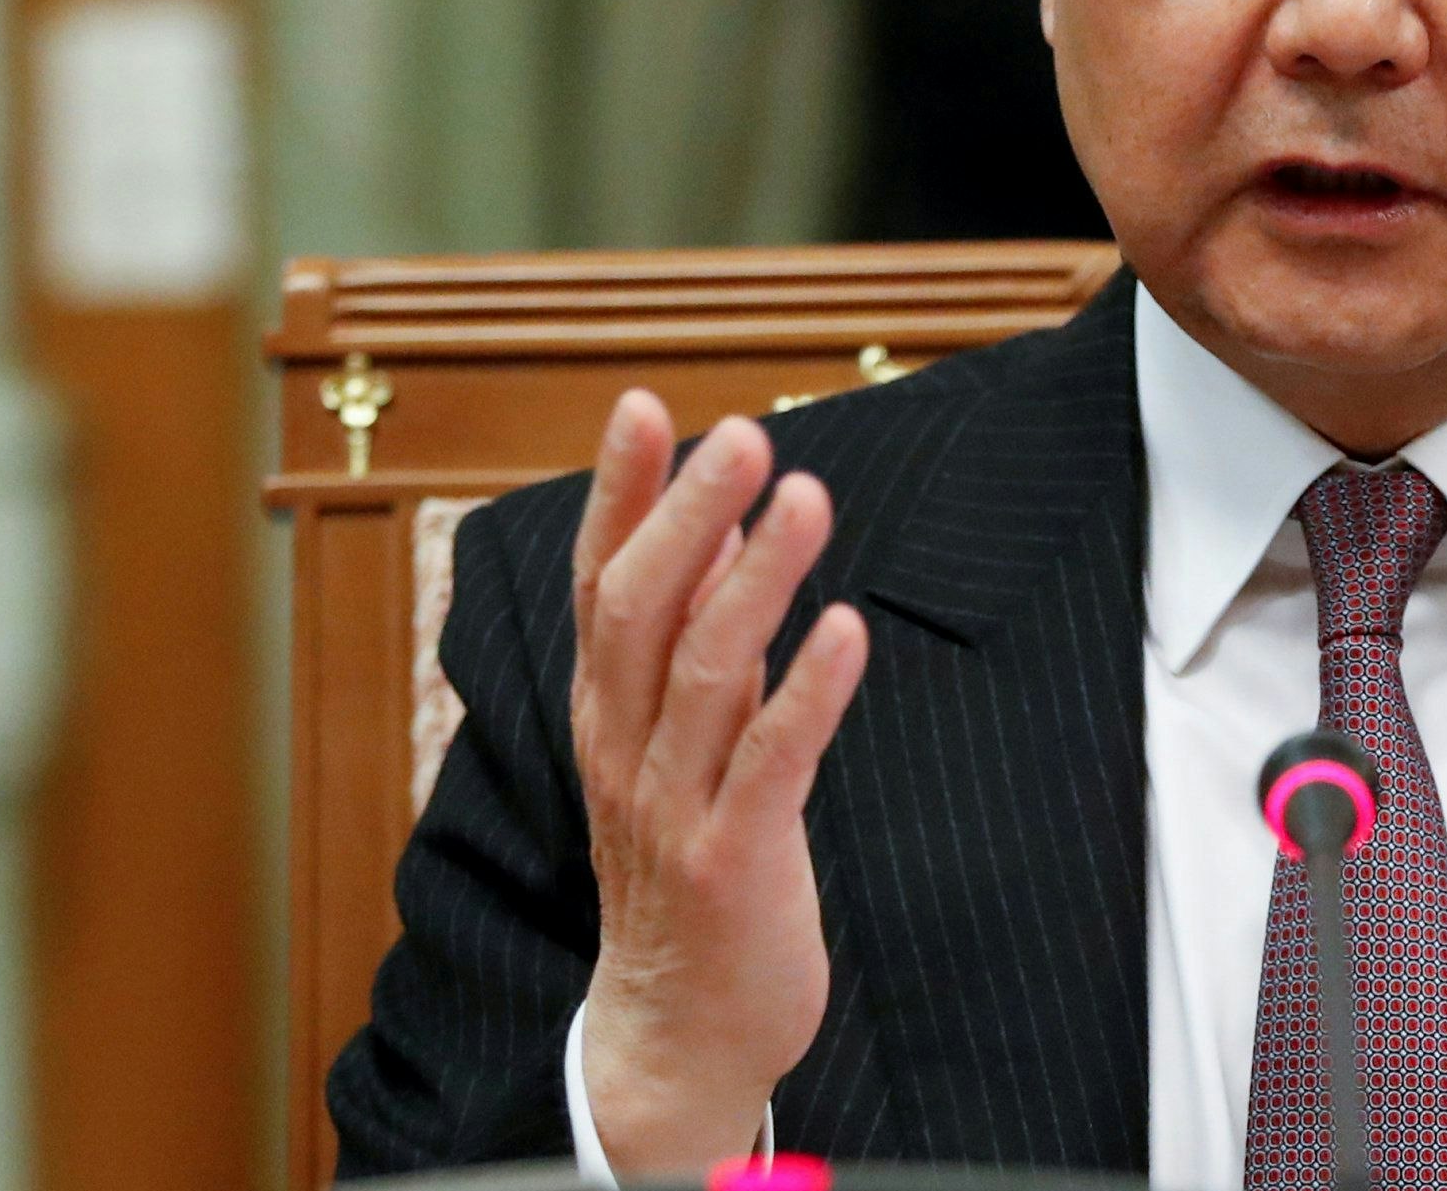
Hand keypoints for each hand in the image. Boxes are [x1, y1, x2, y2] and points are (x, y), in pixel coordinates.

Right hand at [570, 394, 870, 1175]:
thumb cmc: (687, 876)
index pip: (600, 584)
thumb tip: (722, 530)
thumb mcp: (674, 750)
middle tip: (741, 433)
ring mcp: (671, 807)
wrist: (677, 1038)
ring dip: (755, 579)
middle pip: (641, 611)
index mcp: (606, 715)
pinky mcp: (732, 862)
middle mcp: (625, 750)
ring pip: (702, 674)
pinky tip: (846, 629)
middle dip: (688, 515)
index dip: (620, 495)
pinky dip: (806, 692)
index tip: (645, 408)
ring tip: (805, 496)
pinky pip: (769, 764)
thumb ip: (696, 645)